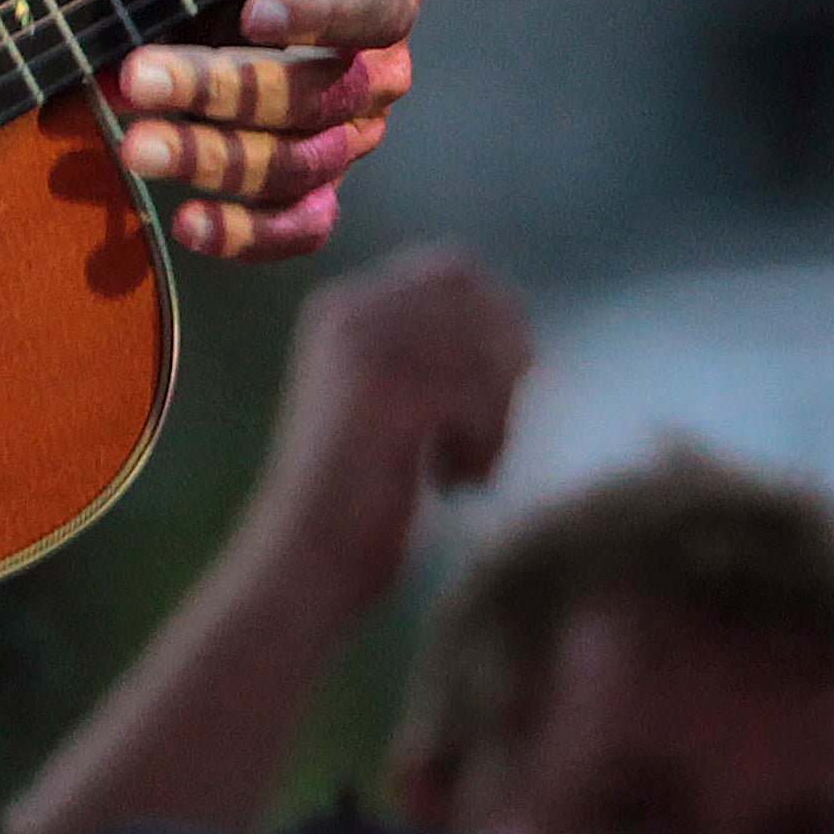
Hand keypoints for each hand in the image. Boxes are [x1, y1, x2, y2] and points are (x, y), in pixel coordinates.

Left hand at [101, 0, 421, 263]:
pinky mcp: (308, 189)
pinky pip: (299, 227)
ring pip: (301, 163)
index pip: (377, 2)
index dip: (321, 9)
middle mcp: (373, 66)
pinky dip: (247, 234)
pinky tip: (185, 223)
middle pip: (320, 94)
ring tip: (130, 144)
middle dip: (223, 88)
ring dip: (214, 157)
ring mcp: (345, 135)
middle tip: (135, 74)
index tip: (252, 7)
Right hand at [241, 245, 531, 616]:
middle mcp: (346, 313)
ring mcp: (360, 349)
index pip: (454, 270)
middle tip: (493, 430)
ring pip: (484, 352)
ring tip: (471, 469)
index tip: (509, 384)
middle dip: (505, 363)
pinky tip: (452, 484)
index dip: (499, 320)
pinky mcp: (382, 393)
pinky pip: (478, 396)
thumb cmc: (360, 496)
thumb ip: (437, 355)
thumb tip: (528, 335)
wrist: (305, 563)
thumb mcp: (393, 405)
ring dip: (498, 416)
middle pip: (478, 301)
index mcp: (341, 308)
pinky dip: (485, 445)